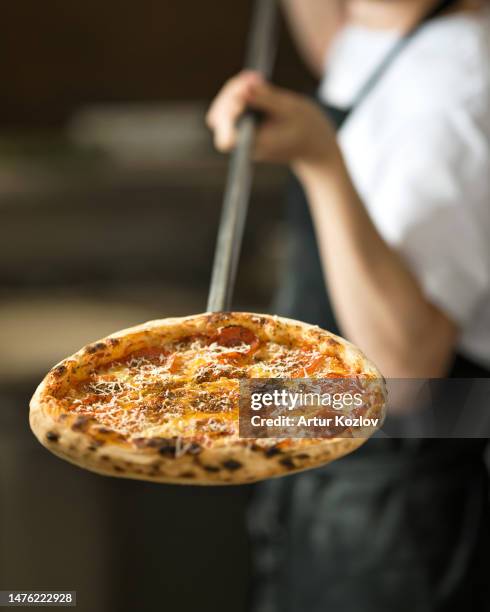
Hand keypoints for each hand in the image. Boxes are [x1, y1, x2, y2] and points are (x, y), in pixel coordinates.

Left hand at [206, 70, 339, 174]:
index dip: (227, 115)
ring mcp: (244, 137)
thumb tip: (243, 88)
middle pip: (220, 122)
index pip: (227, 138)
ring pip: (222, 113)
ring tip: (254, 78)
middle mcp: (245, 144)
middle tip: (252, 79)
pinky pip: (232, 109)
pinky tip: (254, 82)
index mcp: (256, 147)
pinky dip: (240, 94)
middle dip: (230, 96)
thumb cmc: (307, 129)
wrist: (315, 145)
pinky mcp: (246, 127)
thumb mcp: (290, 109)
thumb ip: (265, 99)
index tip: (243, 96)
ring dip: (234, 92)